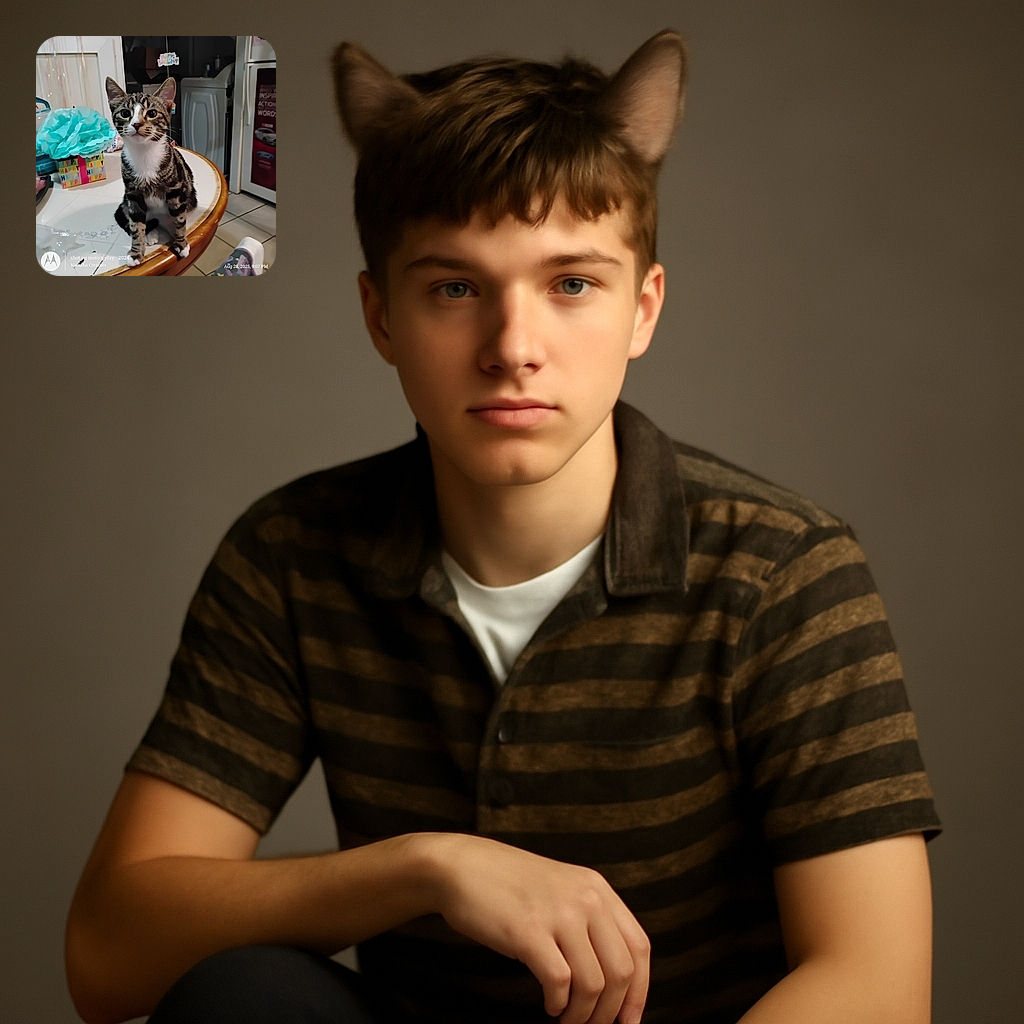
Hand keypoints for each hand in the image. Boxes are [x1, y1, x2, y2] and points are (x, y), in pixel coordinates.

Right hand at [424, 834, 649, 1023]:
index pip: (639, 947)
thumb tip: (615, 980)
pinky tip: (549, 1004)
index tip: (629, 1019)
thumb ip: (590, 921)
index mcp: (597, 889)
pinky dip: (558, 1004)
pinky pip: (560, 982)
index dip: (639, 991)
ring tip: (566, 1018)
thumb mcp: (562, 889)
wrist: (463, 867)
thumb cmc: (510, 886)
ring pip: (594, 984)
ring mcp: (558, 914)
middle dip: (610, 1012)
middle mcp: (585, 899)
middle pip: (622, 972)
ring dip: (582, 1014)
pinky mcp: (529, 932)